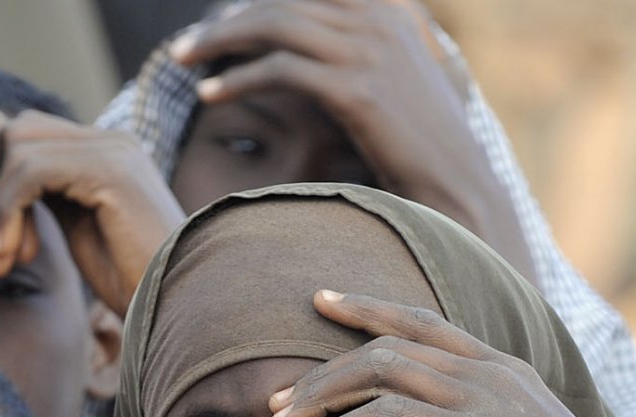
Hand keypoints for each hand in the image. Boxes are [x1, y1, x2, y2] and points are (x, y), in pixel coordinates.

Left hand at [0, 112, 184, 315]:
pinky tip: (14, 258)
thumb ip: (51, 202)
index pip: (27, 136)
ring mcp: (112, 150)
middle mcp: (109, 140)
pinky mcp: (108, 171)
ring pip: (17, 152)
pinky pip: (30, 174)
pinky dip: (8, 216)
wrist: (180, 306)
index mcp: (103, 151)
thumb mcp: (81, 233)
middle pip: (16, 133)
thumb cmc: (134, 282)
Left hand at [171, 0, 533, 277]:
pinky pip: (279, 71)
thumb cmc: (416, 137)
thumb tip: (317, 35)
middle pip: (282, 0)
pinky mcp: (356, 89)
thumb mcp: (394, 74)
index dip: (256, 0)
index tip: (217, 22)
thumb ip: (359, 43)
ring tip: (181, 62)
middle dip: (226, 22)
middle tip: (184, 48)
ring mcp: (370, 50)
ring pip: (275, 26)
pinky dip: (237, 80)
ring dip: (218, 42)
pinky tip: (208, 95)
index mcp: (388, 5)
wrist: (454, 179)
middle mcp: (380, 16)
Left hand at [270, 290, 597, 416]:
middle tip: (276, 398)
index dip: (369, 307)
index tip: (323, 299)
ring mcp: (478, 396)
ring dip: (320, 397)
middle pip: (385, 346)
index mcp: (497, 366)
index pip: (423, 319)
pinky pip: (387, 416)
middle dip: (322, 370)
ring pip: (378, 371)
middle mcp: (486, 371)